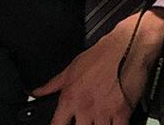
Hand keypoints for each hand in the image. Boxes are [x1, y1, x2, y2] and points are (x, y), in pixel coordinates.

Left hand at [31, 11, 163, 124]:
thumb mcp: (71, 68)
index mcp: (70, 98)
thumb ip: (52, 85)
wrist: (127, 47)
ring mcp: (103, 112)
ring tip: (100, 119)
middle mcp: (84, 108)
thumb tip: (36, 92)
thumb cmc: (101, 55)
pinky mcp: (122, 113)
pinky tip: (115, 122)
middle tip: (86, 120)